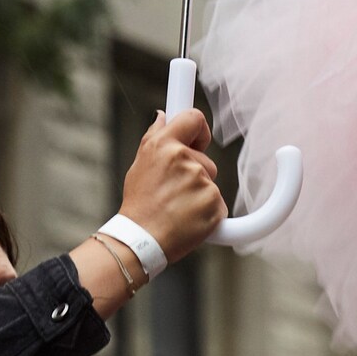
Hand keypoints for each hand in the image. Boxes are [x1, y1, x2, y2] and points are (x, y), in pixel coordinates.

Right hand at [119, 110, 226, 264]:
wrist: (143, 239)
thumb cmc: (139, 204)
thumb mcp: (140, 164)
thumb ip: (155, 136)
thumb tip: (163, 116)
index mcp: (164, 146)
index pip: (193, 119)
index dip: (199, 130)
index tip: (199, 141)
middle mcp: (184, 160)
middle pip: (206, 160)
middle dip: (196, 174)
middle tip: (174, 192)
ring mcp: (202, 183)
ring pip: (210, 183)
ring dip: (200, 194)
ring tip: (177, 207)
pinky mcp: (215, 204)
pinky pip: (217, 203)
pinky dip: (207, 212)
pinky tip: (188, 219)